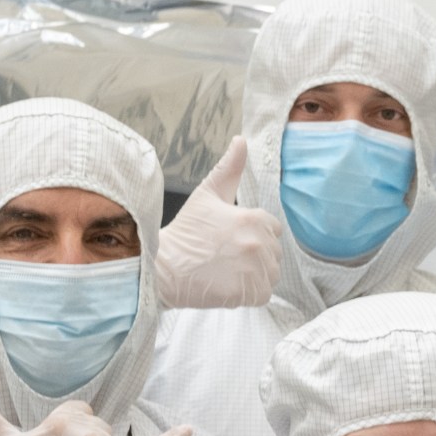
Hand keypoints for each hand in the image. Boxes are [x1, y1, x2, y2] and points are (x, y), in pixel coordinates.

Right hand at [154, 138, 290, 310]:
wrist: (162, 267)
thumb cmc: (184, 232)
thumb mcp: (207, 195)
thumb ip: (229, 169)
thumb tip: (242, 140)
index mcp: (254, 218)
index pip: (272, 229)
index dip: (253, 234)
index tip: (230, 240)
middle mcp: (258, 242)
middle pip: (273, 253)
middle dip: (254, 256)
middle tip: (224, 257)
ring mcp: (254, 269)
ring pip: (270, 275)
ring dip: (253, 276)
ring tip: (225, 272)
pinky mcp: (248, 293)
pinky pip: (262, 295)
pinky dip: (249, 294)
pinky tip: (227, 286)